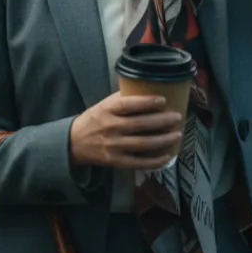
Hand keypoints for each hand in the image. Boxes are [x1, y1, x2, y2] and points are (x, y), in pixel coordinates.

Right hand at [68, 92, 183, 170]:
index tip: (163, 100)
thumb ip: (123, 99)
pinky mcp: (115, 161)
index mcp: (108, 110)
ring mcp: (113, 146)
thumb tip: (149, 90)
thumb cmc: (95, 119)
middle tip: (177, 117)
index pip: (128, 104)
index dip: (146, 102)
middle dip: (162, 121)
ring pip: (142, 144)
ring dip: (162, 140)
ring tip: (177, 134)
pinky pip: (138, 162)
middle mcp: (111, 127)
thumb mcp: (104, 104)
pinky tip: (167, 156)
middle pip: (140, 124)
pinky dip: (154, 161)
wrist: (74, 142)